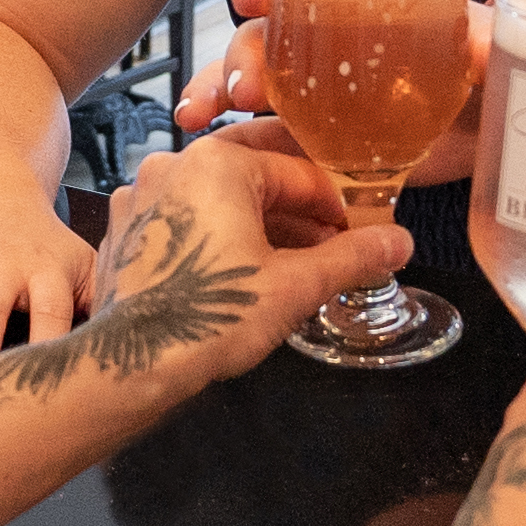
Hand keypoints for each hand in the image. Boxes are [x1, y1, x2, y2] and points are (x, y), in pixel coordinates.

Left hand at [58, 129, 402, 390]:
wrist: (131, 362)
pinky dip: (216, 233)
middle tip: (329, 240)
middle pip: (254, 175)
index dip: (337, 204)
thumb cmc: (210, 317)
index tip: (358, 231)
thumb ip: (352, 257)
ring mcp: (142, 196)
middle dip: (296, 207)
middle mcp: (173, 164)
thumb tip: (398, 242)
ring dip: (258, 221)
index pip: (299, 173)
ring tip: (291, 261)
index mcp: (218, 162)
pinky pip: (183, 217)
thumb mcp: (296, 286)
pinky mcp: (126, 228)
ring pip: (216, 196)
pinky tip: (238, 268)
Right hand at [172, 0, 490, 187]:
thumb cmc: (487, 75)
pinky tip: (197, 131)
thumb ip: (484, 43)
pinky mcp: (310, 131)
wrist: (488, 137)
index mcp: (365, 3)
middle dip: (242, 52)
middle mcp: (330, 37)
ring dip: (218, 85)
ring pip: (250, 74)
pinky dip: (223, 124)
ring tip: (201, 113)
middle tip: (244, 89)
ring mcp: (315, 85)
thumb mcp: (489, 54)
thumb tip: (483, 44)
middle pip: (268, 32)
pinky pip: (257, 123)